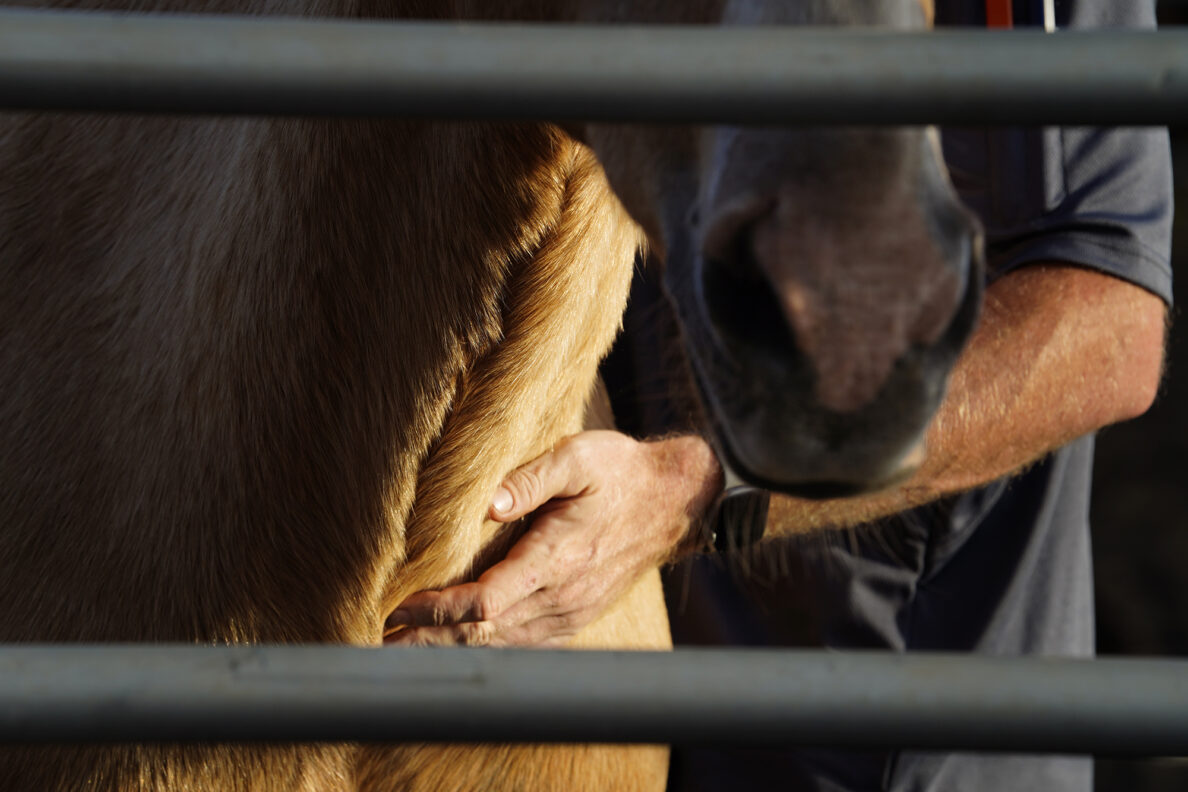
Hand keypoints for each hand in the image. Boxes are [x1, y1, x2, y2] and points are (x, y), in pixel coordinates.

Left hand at [384, 430, 720, 646]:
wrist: (674, 501)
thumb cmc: (620, 472)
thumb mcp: (579, 456)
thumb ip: (533, 477)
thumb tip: (489, 502)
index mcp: (557, 558)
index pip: (485, 602)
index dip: (439, 610)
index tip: (399, 606)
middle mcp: (562, 596)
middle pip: (484, 634)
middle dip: (431, 640)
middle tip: (381, 646)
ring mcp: (570, 612)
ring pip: (501, 646)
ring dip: (452, 649)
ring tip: (406, 653)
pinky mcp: (575, 616)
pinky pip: (523, 644)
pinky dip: (485, 650)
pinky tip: (457, 650)